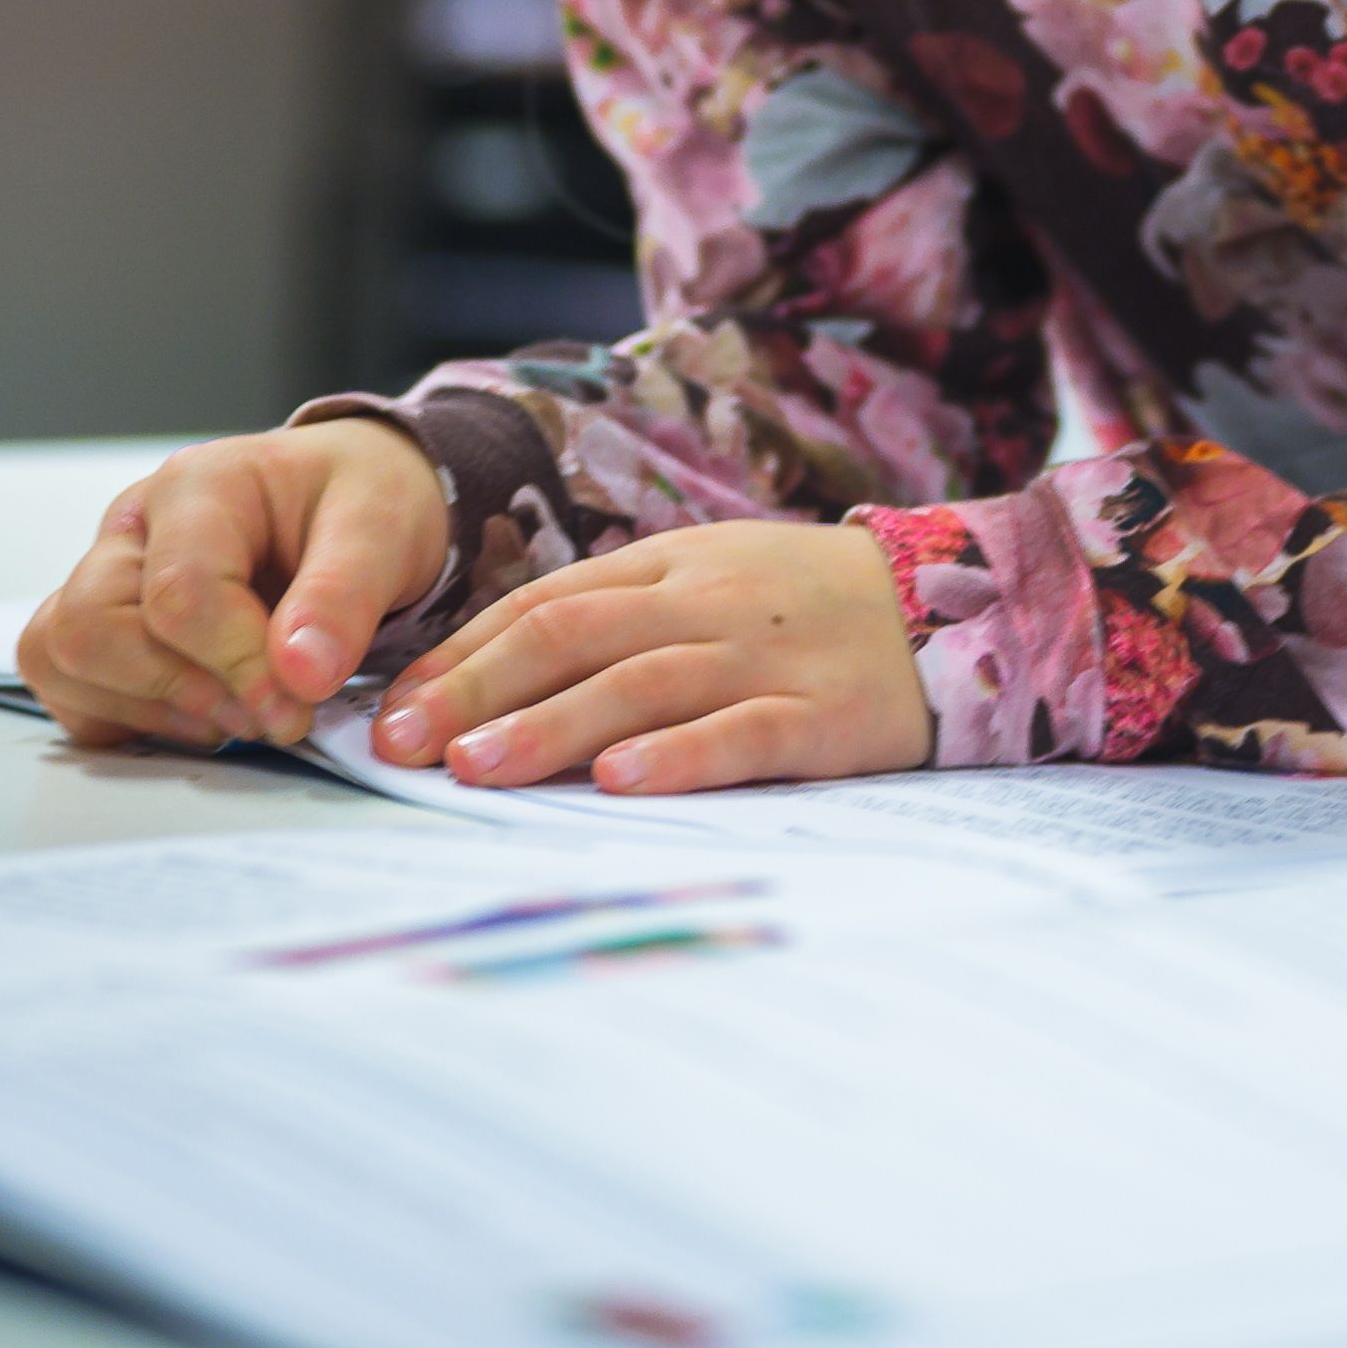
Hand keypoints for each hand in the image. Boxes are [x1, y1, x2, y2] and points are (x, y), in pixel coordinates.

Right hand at [14, 421, 453, 752]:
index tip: (299, 703)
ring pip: (63, 660)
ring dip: (152, 711)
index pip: (177, 593)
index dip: (237, 665)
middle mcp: (134, 528)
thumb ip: (343, 596)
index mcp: (198, 486)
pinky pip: (73, 693)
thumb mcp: (381, 529)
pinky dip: (134, 723)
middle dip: (183, 692)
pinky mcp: (104, 632)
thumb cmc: (358, 503)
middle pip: (90, 628)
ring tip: (241, 711)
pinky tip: (209, 714)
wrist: (351, 504)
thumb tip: (301, 673)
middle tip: (269, 714)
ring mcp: (108, 578)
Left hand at [374, 521, 930, 795]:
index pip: (544, 603)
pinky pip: (740, 733)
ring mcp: (763, 657)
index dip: (464, 654)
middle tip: (404, 745)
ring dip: (551, 725)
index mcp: (670, 565)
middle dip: (479, 691)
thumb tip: (496, 673)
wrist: (950, 601)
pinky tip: (619, 782)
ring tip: (478, 767)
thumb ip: (619, 617)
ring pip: (641, 684)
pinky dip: (677, 756)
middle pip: (573, 636)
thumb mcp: (708, 579)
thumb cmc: (805, 605)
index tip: (395, 707)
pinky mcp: (820, 715)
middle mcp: (705, 602)